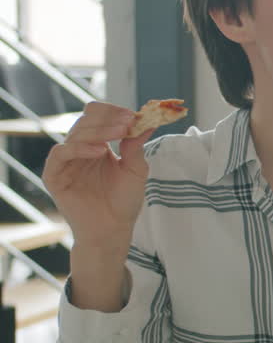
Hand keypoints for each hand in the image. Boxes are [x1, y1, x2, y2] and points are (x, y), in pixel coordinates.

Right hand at [43, 102, 150, 250]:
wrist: (112, 230)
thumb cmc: (124, 201)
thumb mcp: (135, 170)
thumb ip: (136, 146)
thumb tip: (147, 122)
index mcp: (98, 145)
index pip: (98, 117)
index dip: (114, 112)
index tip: (134, 114)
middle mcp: (80, 150)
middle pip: (86, 121)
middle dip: (109, 120)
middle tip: (128, 121)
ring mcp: (66, 162)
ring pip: (75, 134)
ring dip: (99, 131)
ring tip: (120, 133)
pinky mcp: (54, 176)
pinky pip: (60, 154)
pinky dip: (79, 149)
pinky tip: (100, 151)